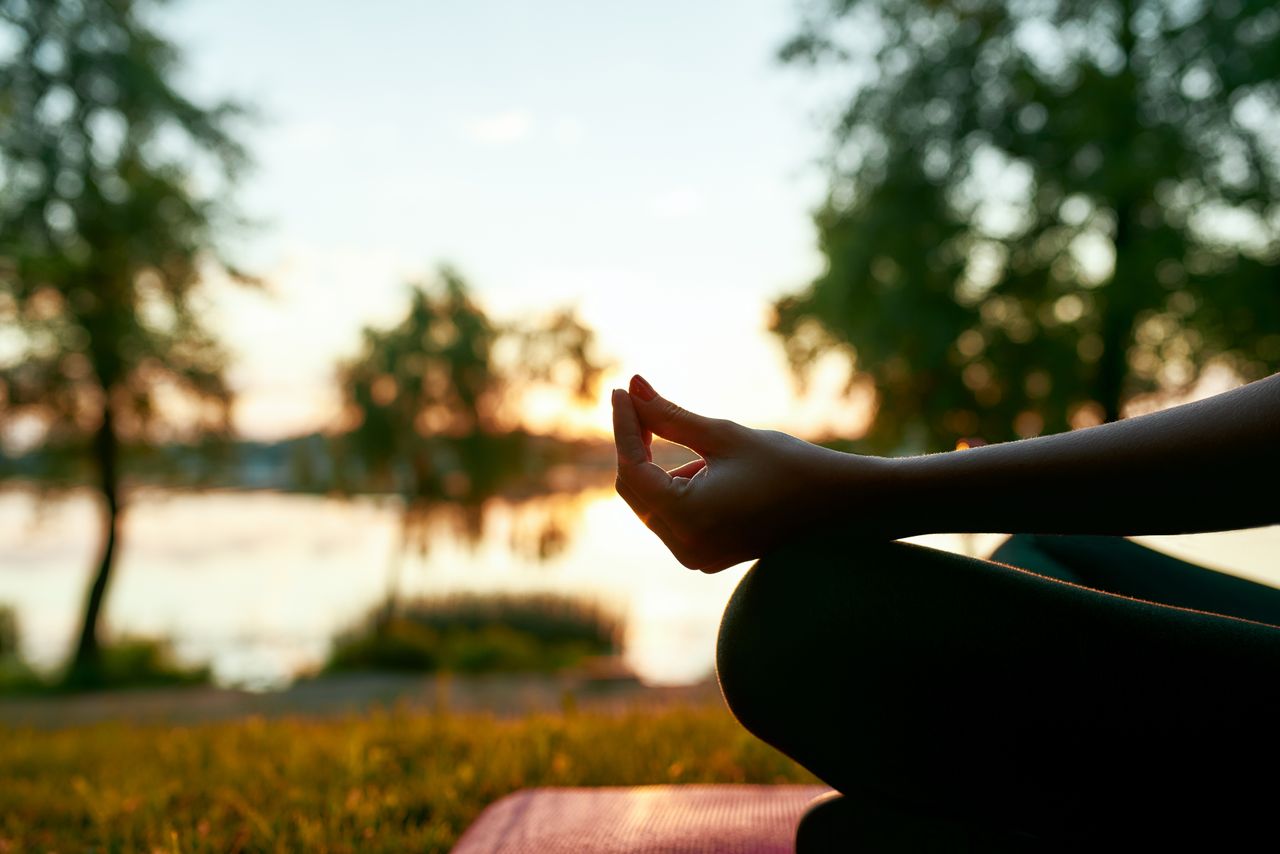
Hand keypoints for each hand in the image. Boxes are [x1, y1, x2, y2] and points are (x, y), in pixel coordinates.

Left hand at [612, 374, 890, 571]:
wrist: (841, 505)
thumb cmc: (788, 466)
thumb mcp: (723, 436)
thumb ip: (669, 416)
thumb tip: (631, 386)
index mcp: (689, 520)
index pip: (632, 470)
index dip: (624, 427)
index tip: (622, 391)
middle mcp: (686, 548)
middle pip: (634, 490)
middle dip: (634, 444)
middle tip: (640, 400)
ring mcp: (695, 557)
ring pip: (650, 503)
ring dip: (656, 465)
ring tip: (691, 437)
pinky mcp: (705, 555)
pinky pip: (671, 516)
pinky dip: (673, 485)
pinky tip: (705, 464)